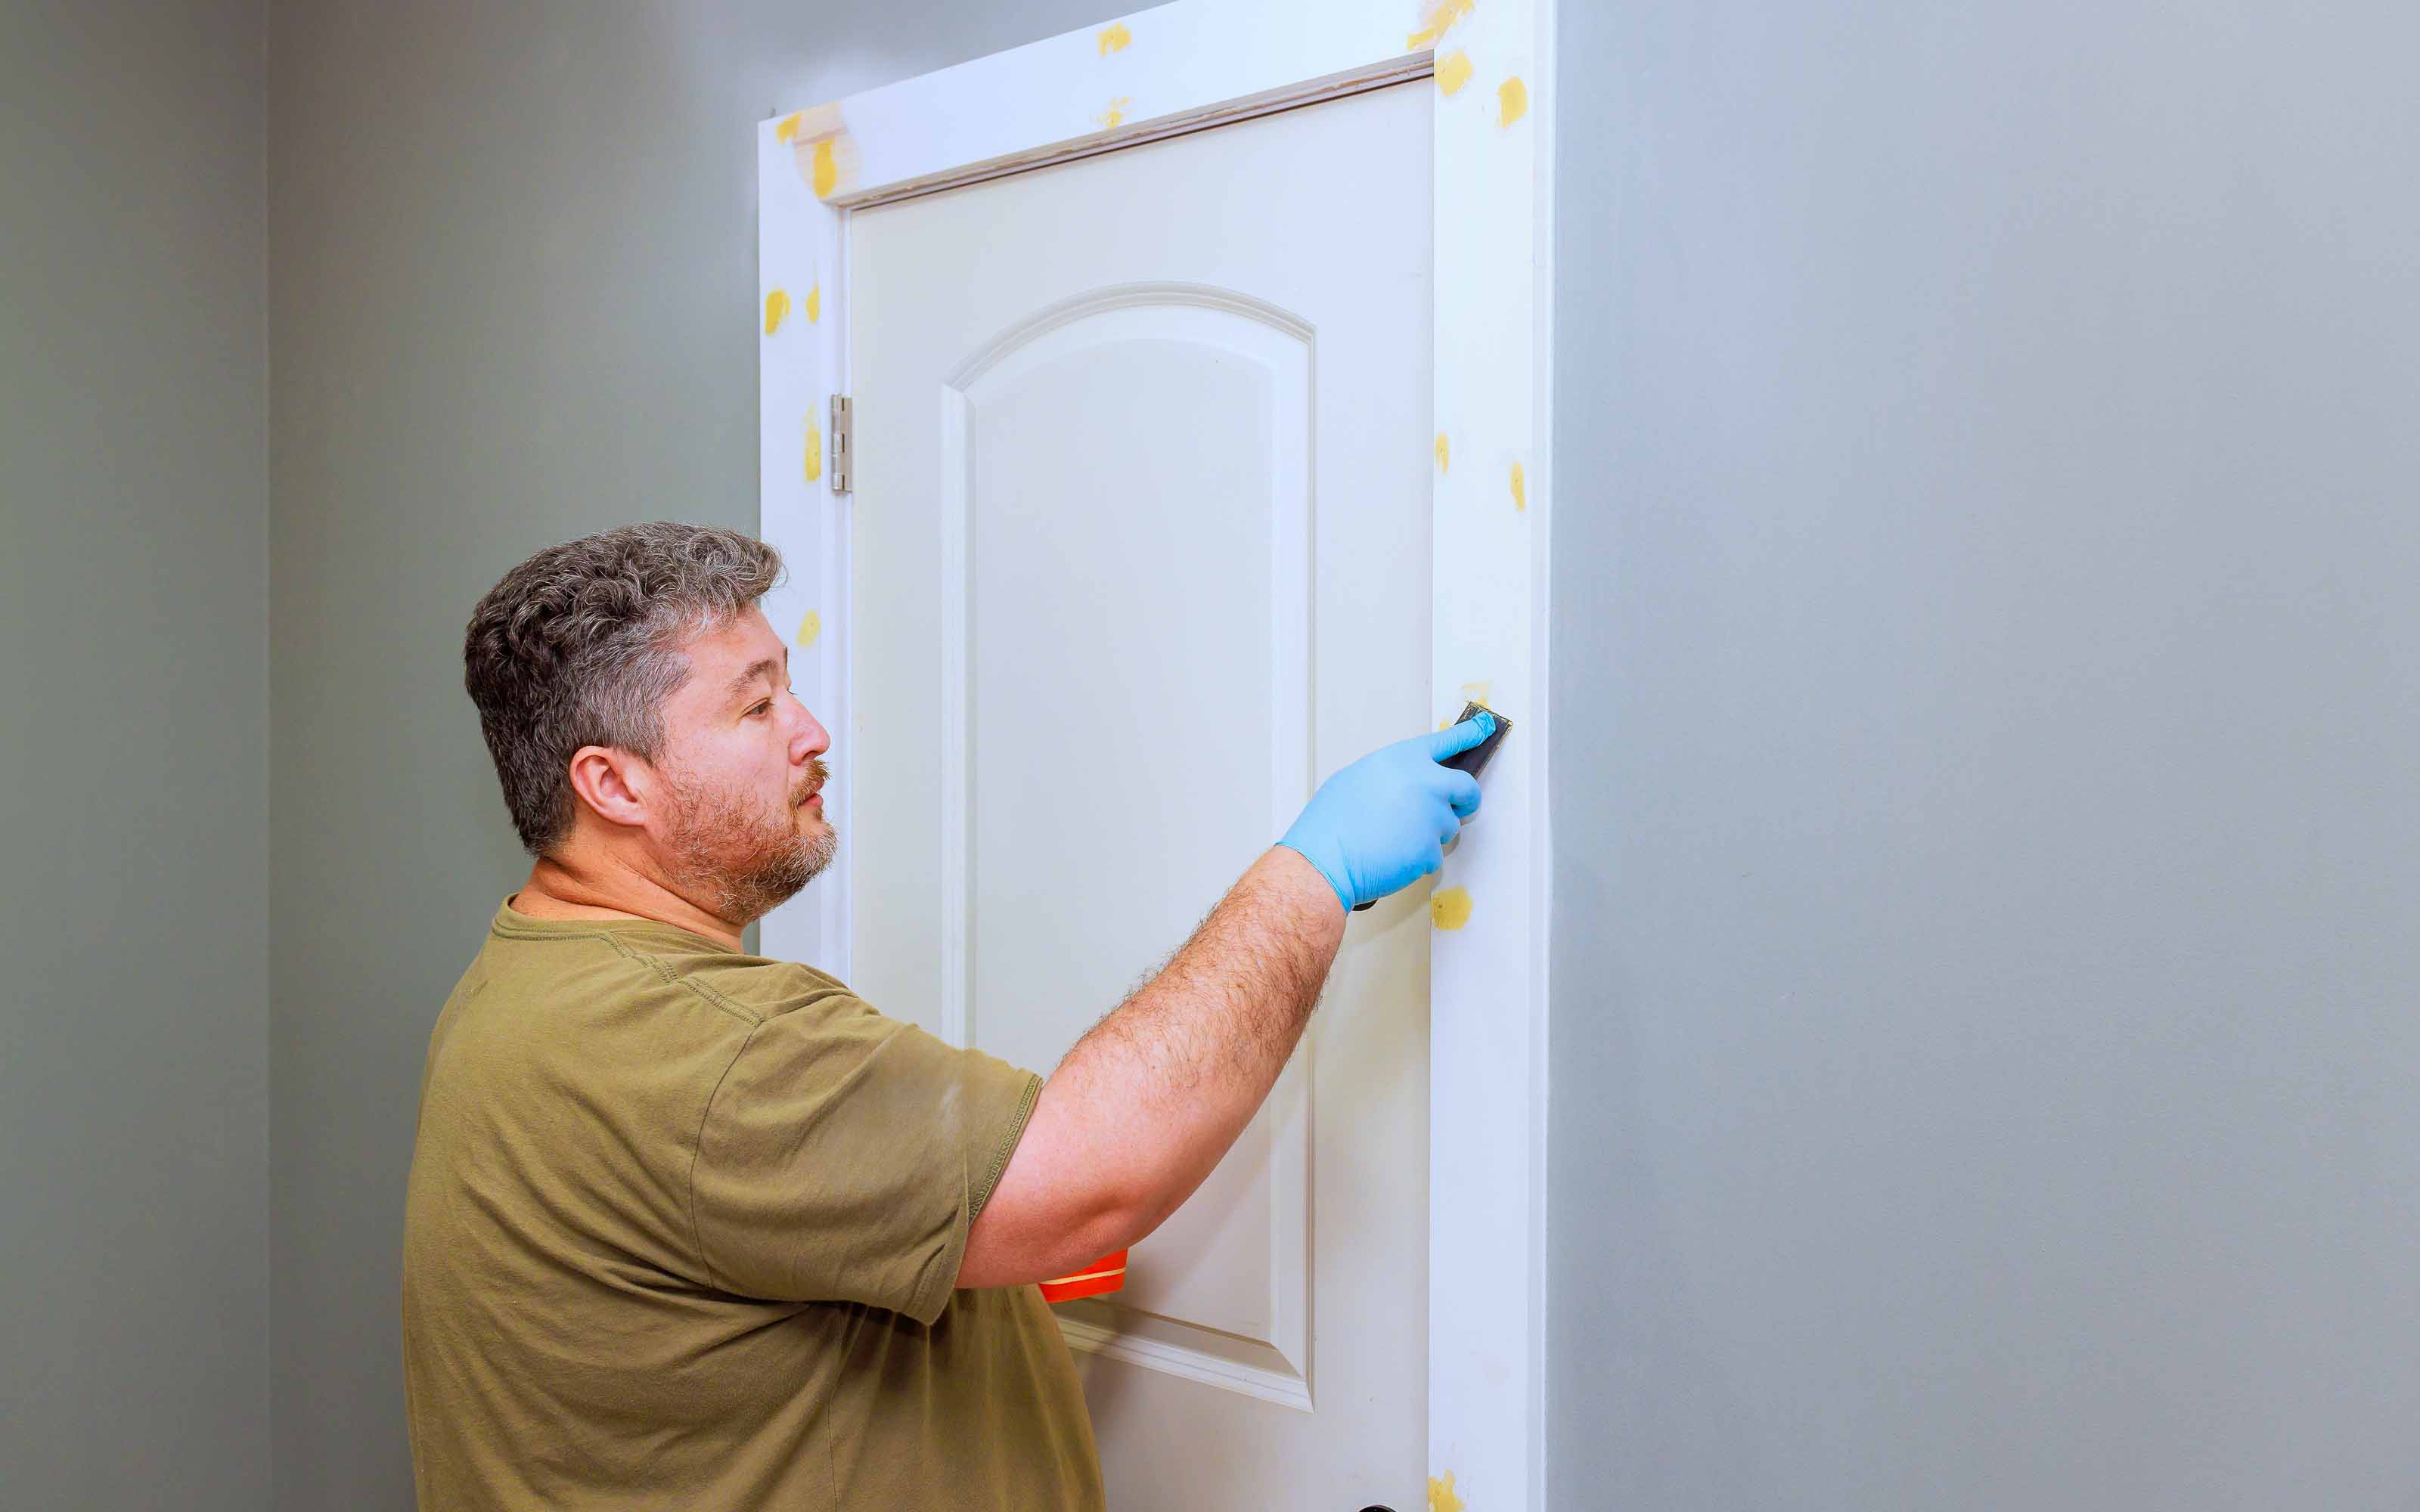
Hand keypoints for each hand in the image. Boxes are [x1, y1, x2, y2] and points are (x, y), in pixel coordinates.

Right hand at [1277, 714, 1490, 912]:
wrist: (1326, 858)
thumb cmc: (1332, 819)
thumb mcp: (1357, 777)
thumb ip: (1392, 775)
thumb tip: (1406, 786)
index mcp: (1404, 759)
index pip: (1447, 741)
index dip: (1468, 734)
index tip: (1484, 728)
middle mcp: (1426, 783)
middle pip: (1466, 787)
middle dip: (1465, 798)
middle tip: (1457, 806)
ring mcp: (1432, 817)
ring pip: (1448, 825)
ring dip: (1430, 832)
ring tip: (1394, 837)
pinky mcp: (1431, 849)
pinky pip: (1432, 853)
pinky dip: (1416, 858)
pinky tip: (1391, 856)